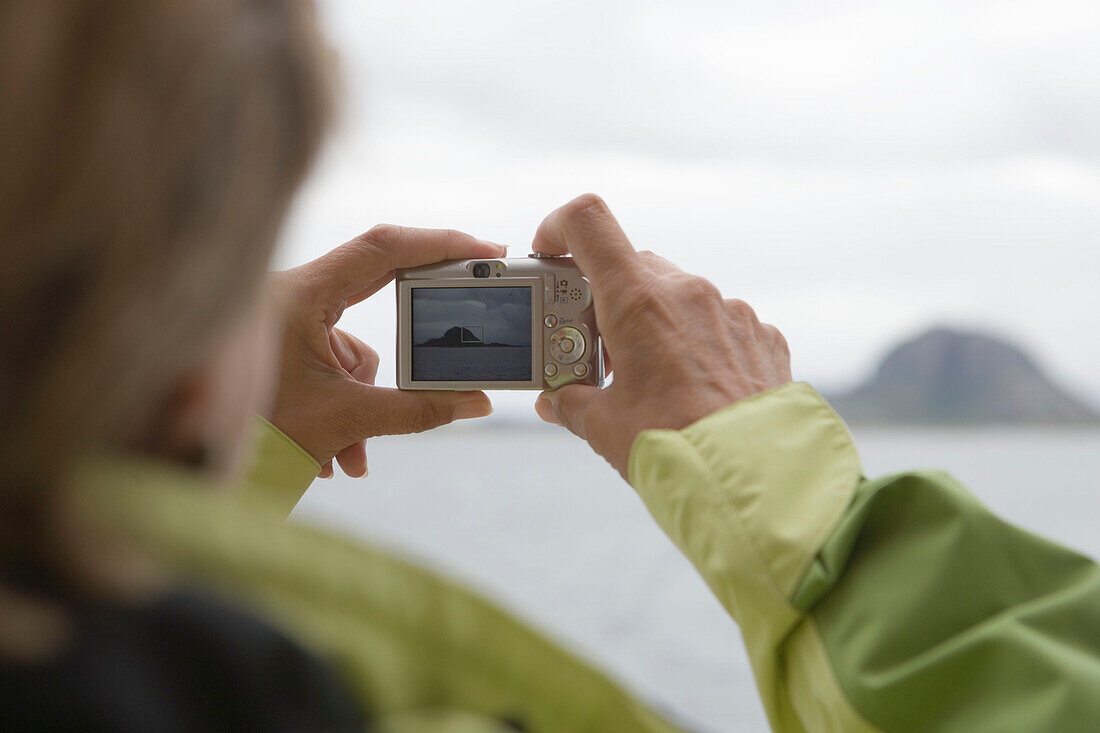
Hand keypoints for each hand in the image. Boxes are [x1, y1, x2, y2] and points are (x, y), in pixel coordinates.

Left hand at [268, 225, 503, 477]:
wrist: (182, 463)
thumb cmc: (248, 432)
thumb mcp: (343, 419)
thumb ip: (416, 411)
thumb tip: (476, 404)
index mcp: (301, 294)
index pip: (383, 248)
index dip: (440, 243)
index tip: (486, 252)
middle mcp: (292, 295)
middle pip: (376, 291)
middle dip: (409, 341)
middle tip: (457, 328)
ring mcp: (285, 321)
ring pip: (353, 350)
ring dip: (361, 406)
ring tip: (345, 454)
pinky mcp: (283, 346)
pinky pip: (332, 368)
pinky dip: (340, 409)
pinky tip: (326, 453)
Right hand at [532, 195, 791, 478]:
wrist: (752, 479)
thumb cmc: (675, 448)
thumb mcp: (603, 426)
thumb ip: (571, 403)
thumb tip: (557, 401)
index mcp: (637, 300)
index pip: (588, 224)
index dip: (559, 228)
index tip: (549, 251)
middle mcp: (687, 292)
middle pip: (632, 267)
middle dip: (606, 300)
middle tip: (595, 349)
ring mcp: (730, 311)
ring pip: (678, 296)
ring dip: (654, 323)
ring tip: (648, 379)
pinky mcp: (761, 336)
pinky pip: (720, 324)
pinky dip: (698, 344)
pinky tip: (694, 388)